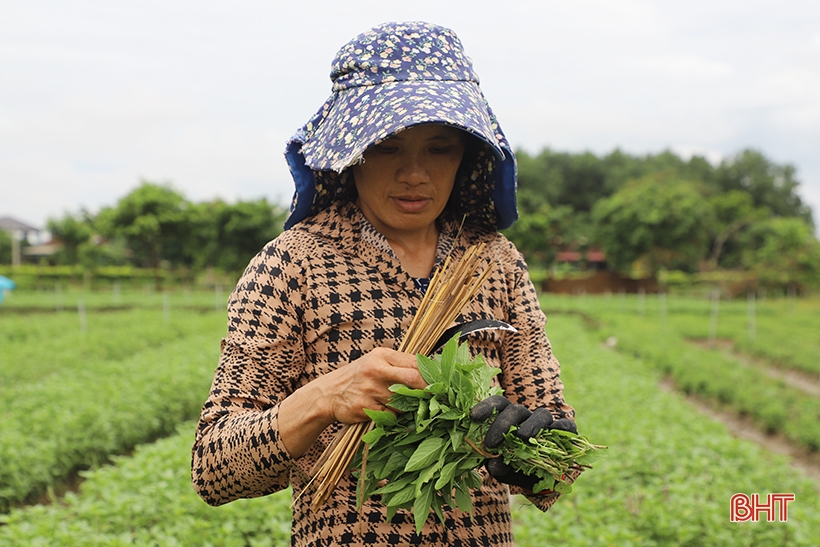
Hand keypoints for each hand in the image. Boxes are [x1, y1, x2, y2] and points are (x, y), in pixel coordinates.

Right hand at [278, 347, 424, 458]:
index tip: (442, 382)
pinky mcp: (365, 408)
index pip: (414, 363)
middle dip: (428, 390)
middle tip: (437, 397)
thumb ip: (400, 364)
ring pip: (403, 401)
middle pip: (413, 379)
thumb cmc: (359, 376)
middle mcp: (376, 370)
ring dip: (409, 406)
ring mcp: (370, 390)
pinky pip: (390, 415)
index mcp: (382, 356)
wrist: (329, 393)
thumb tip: (431, 368)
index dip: (431, 374)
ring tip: (408, 406)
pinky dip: (394, 416)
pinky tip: (388, 412)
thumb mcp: (377, 362)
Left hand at [470, 395, 576, 491]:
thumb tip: (493, 465)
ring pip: (541, 414)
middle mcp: (528, 418)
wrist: (548, 481)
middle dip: (502, 424)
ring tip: (522, 437)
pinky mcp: (566, 433)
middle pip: (515, 409)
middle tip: (490, 444)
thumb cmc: (522, 471)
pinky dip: (560, 428)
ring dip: (531, 424)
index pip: (498, 405)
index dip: (486, 406)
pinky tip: (554, 433)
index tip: (473, 417)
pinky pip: (565, 425)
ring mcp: (548, 424)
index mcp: (510, 421)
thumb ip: (500, 468)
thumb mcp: (508, 472)